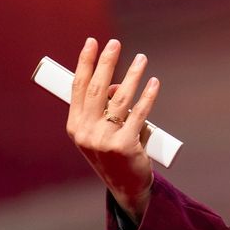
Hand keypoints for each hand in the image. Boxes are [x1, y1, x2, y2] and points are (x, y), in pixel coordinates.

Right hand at [66, 37, 159, 217]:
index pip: (78, 87)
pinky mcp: (125, 145)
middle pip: (97, 88)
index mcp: (75, 126)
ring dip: (133, 75)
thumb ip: (104, 108)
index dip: (84, 63)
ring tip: (141, 59)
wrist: (126, 187)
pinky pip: (139, 113)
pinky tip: (154, 83)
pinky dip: (148, 96)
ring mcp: (105, 139)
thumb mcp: (99, 132)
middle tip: (115, 43)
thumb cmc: (112, 154)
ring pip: (121, 98)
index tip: (91, 42)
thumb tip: (117, 85)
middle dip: (107, 62)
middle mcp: (86, 132)